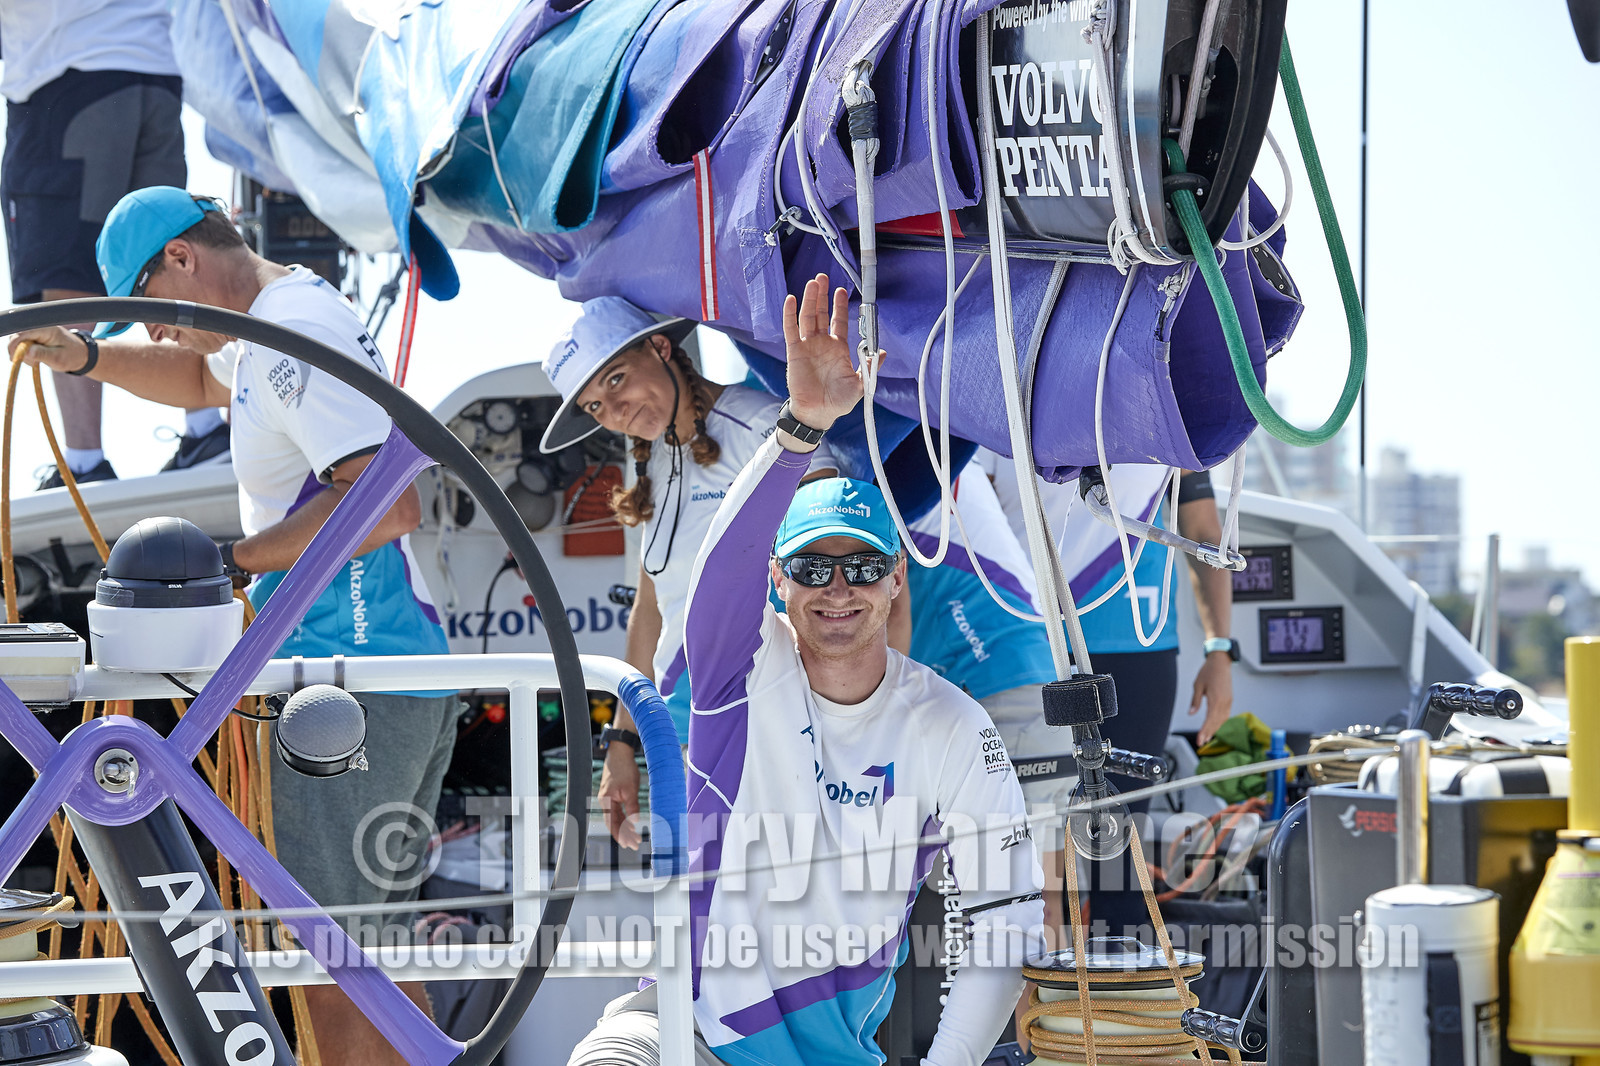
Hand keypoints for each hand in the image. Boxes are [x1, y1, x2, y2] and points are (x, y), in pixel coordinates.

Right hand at [9, 327, 88, 373]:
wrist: (82, 354)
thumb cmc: (73, 356)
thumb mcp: (59, 358)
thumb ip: (42, 354)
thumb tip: (26, 352)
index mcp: (47, 329)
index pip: (23, 332)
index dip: (15, 345)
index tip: (15, 358)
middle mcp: (40, 327)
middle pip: (18, 336)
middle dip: (19, 350)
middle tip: (31, 362)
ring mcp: (37, 332)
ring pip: (18, 341)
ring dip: (23, 353)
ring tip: (37, 362)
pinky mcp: (36, 337)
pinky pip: (23, 344)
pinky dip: (26, 353)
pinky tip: (36, 359)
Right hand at [598, 743, 642, 849]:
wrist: (620, 753)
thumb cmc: (624, 769)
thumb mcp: (631, 789)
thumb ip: (632, 806)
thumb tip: (634, 822)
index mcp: (606, 800)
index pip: (612, 823)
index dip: (620, 835)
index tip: (628, 844)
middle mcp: (604, 801)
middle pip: (613, 823)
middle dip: (624, 835)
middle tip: (634, 844)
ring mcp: (608, 799)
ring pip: (616, 818)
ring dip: (625, 828)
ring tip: (634, 838)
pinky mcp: (613, 795)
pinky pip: (617, 811)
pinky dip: (624, 819)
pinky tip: (631, 825)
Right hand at [781, 274, 866, 429]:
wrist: (818, 413)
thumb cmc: (838, 401)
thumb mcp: (860, 384)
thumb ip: (869, 367)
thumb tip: (881, 353)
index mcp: (838, 348)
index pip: (838, 321)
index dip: (839, 306)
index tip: (841, 291)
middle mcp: (822, 344)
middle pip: (821, 313)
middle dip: (822, 295)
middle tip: (823, 277)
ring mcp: (808, 346)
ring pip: (807, 317)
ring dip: (809, 300)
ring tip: (812, 283)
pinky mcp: (795, 352)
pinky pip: (791, 330)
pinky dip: (790, 315)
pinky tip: (791, 300)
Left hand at [1191, 652, 1233, 745]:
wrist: (1221, 662)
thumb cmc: (1208, 672)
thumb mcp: (1197, 685)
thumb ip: (1195, 701)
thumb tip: (1190, 713)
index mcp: (1215, 699)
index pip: (1210, 719)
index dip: (1204, 731)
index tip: (1200, 740)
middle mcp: (1224, 702)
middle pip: (1216, 722)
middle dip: (1208, 733)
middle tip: (1201, 743)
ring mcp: (1228, 701)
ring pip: (1222, 719)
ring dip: (1215, 729)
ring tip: (1207, 738)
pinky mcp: (1229, 700)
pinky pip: (1225, 714)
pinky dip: (1220, 722)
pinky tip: (1214, 727)